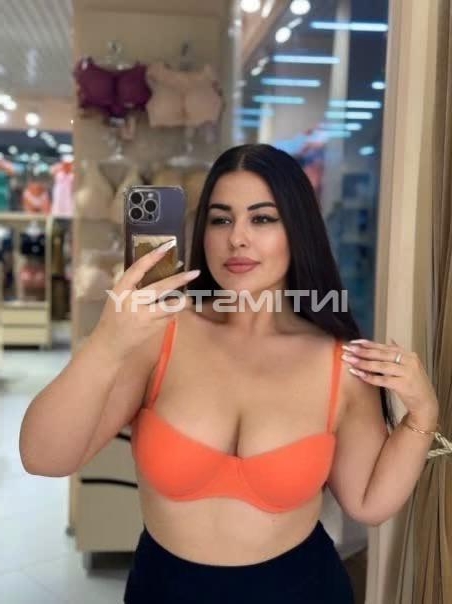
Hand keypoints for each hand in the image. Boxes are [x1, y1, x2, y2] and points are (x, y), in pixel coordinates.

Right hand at [91, 243, 198, 360]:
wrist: (110, 345)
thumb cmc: (114, 318)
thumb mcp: (118, 298)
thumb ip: (134, 286)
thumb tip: (158, 271)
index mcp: (121, 290)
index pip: (137, 269)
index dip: (152, 257)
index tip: (167, 247)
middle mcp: (132, 302)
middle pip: (160, 288)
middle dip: (179, 280)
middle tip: (194, 272)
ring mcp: (143, 316)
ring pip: (170, 305)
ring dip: (182, 301)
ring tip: (189, 298)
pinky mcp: (152, 328)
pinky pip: (169, 317)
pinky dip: (173, 313)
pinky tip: (173, 312)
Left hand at [341, 338, 438, 425]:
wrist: (426, 403)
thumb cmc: (414, 384)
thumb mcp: (410, 365)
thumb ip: (399, 353)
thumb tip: (390, 339)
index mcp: (408, 354)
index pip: (385, 347)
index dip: (368, 344)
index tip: (354, 342)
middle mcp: (409, 361)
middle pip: (381, 354)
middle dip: (362, 351)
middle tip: (347, 349)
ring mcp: (407, 372)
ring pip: (380, 366)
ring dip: (363, 363)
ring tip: (349, 360)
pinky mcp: (404, 385)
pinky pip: (383, 380)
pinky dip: (369, 377)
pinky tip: (358, 374)